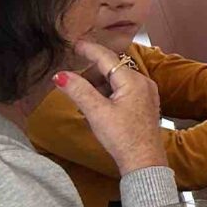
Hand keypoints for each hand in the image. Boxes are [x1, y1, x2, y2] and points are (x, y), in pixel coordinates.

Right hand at [53, 41, 165, 172]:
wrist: (144, 162)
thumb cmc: (123, 138)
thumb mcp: (96, 112)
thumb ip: (78, 90)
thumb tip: (60, 75)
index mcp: (133, 80)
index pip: (106, 57)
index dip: (88, 49)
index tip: (74, 44)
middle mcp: (143, 82)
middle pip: (111, 68)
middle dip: (90, 74)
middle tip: (73, 85)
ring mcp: (146, 93)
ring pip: (116, 80)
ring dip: (98, 86)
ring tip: (84, 102)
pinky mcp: (144, 104)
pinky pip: (123, 90)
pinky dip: (107, 93)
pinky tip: (97, 107)